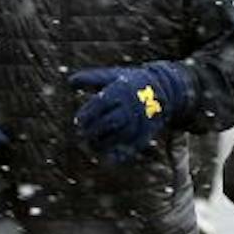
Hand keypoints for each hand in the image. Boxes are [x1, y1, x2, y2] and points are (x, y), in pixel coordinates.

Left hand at [69, 63, 192, 161]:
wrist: (164, 89)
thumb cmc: (131, 81)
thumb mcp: (112, 75)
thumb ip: (91, 78)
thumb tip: (70, 82)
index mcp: (120, 90)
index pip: (100, 104)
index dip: (87, 114)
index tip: (78, 121)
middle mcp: (130, 105)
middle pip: (109, 122)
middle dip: (93, 131)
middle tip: (82, 135)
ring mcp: (140, 119)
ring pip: (120, 135)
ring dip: (103, 143)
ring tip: (92, 145)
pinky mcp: (147, 132)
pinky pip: (134, 147)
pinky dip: (121, 155)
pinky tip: (109, 158)